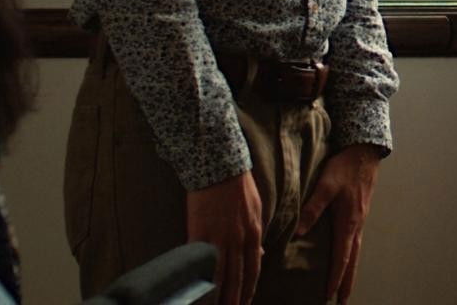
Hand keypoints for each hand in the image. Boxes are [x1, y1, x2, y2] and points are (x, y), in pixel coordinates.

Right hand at [186, 171, 262, 304]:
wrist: (218, 165)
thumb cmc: (238, 186)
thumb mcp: (256, 209)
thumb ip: (256, 234)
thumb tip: (258, 255)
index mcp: (253, 232)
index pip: (253, 269)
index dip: (249, 289)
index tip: (245, 302)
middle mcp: (238, 239)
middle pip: (237, 277)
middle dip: (235, 298)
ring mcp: (218, 237)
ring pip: (220, 273)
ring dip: (219, 294)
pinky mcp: (199, 232)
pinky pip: (200, 260)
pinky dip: (200, 276)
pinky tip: (197, 287)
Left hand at [295, 144, 382, 303]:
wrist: (364, 152)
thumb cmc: (345, 168)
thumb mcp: (325, 186)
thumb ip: (312, 209)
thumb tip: (298, 232)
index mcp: (347, 223)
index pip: (341, 258)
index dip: (335, 278)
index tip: (329, 295)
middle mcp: (356, 225)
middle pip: (352, 260)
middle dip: (347, 281)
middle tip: (343, 299)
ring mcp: (360, 219)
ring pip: (355, 251)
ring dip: (350, 269)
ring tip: (346, 284)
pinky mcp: (360, 212)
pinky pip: (356, 240)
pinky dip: (352, 254)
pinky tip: (347, 254)